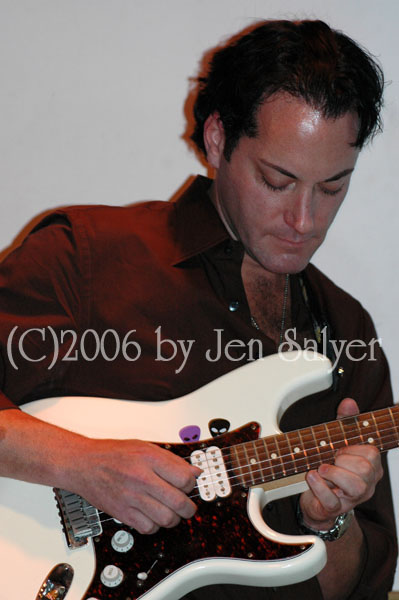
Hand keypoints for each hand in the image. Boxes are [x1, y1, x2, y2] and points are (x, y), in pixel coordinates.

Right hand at [70, 438, 200, 534]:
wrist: (84, 464)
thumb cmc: (112, 454)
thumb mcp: (145, 447)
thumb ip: (171, 459)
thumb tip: (193, 471)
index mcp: (150, 459)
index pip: (184, 478)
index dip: (191, 484)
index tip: (189, 485)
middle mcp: (142, 478)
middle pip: (179, 502)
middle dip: (189, 507)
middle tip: (187, 505)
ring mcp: (132, 497)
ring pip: (166, 519)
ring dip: (174, 518)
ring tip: (171, 511)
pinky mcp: (123, 513)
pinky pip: (149, 528)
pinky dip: (155, 526)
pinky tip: (153, 516)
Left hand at [299, 397, 382, 529]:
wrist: (317, 499)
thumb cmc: (332, 468)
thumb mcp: (338, 440)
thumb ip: (345, 421)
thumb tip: (349, 402)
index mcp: (371, 466)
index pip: (372, 453)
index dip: (353, 447)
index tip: (340, 447)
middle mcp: (367, 483)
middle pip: (365, 469)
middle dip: (343, 460)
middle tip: (330, 458)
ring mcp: (353, 498)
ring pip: (355, 486)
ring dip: (333, 473)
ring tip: (321, 468)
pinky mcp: (336, 509)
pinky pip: (332, 499)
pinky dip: (319, 486)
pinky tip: (312, 476)